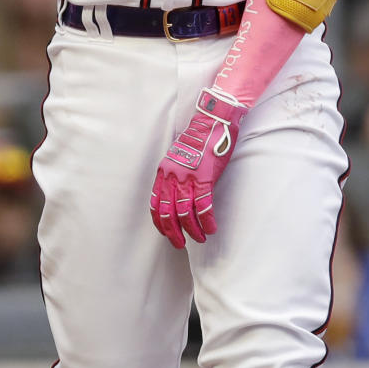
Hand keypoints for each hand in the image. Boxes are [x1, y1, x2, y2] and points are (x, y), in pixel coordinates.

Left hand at [150, 87, 247, 248]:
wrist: (212, 123)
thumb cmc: (199, 139)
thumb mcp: (180, 157)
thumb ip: (177, 175)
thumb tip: (180, 194)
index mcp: (164, 172)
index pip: (155, 204)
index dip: (159, 222)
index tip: (166, 233)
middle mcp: (172, 177)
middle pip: (167, 213)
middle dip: (173, 233)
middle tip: (180, 244)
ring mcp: (187, 178)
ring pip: (185, 213)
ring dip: (192, 230)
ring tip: (200, 238)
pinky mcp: (204, 178)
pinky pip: (203, 206)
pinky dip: (207, 221)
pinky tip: (211, 228)